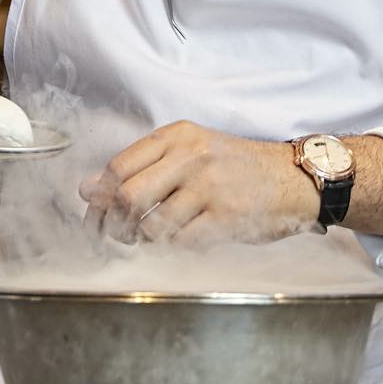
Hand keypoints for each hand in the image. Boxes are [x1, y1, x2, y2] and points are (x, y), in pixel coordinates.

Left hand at [80, 123, 318, 244]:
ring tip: (148, 238)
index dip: (99, 197)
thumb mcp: (191, 152)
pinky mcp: (227, 217)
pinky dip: (173, 247)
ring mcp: (209, 187)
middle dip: (113, 223)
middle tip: (115, 235)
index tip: (94, 213)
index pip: (118, 166)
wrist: (293, 178)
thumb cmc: (236, 167)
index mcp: (176, 136)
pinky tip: (181, 240)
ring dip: (143, 240)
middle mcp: (190, 157)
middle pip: (128, 196)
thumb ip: (143, 166)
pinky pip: (181, 241)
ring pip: (152, 224)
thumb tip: (89, 191)